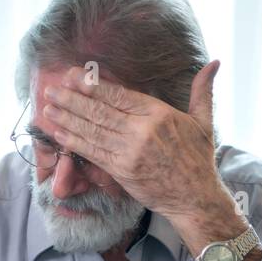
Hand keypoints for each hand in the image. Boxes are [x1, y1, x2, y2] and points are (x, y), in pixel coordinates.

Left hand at [40, 60, 246, 248]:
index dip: (93, 84)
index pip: (119, 94)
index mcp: (159, 114)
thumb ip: (202, 90)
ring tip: (48, 108)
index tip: (73, 74)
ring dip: (66, 119)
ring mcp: (129, 152)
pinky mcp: (120, 171)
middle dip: (72, 99)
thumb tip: (214, 62)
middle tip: (51, 89)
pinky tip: (58, 133)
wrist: (195, 198)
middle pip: (99, 111)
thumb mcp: (204, 121)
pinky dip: (73, 142)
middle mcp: (141, 131)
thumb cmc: (199, 159)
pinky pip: (92, 153)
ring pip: (92, 131)